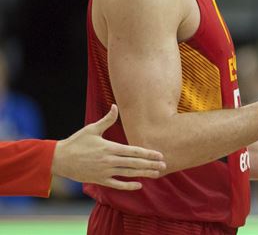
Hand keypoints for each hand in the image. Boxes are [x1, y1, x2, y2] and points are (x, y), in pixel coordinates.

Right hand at [51, 105, 165, 189]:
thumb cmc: (76, 142)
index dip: (148, 154)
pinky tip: (139, 185)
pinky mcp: (99, 180)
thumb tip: (115, 106)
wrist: (59, 159)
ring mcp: (104, 172)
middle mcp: (109, 161)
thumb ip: (107, 120)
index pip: (133, 151)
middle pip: (134, 163)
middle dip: (150, 164)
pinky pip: (116, 184)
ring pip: (128, 174)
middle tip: (164, 166)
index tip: (160, 155)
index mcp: (110, 148)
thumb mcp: (92, 129)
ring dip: (144, 174)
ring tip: (157, 174)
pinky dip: (128, 185)